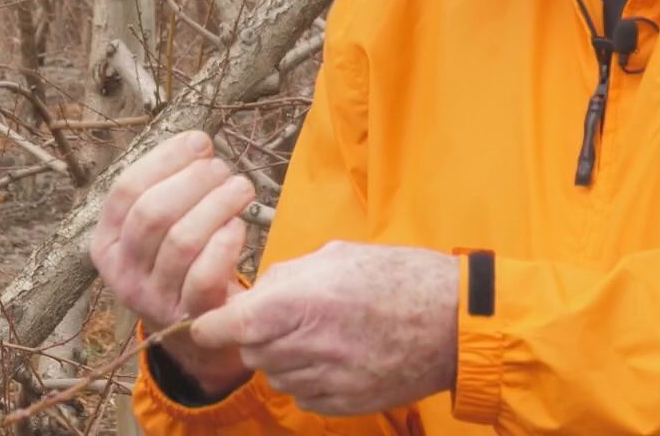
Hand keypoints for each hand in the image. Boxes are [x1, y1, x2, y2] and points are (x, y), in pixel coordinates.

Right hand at [90, 130, 256, 396]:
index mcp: (106, 244)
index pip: (126, 189)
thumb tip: (196, 143)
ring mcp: (153, 300)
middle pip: (153, 212)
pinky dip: (226, 243)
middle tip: (223, 169)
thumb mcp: (154, 234)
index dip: (166, 158)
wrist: (195, 337)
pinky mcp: (189, 319)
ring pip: (181, 240)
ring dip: (217, 204)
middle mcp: (122, 274)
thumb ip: (165, 190)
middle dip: (194, 180)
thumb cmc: (180, 266)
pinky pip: (205, 276)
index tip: (200, 142)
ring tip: (241, 188)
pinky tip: (239, 225)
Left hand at [189, 240, 458, 415]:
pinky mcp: (345, 404)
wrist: (455, 323)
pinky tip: (335, 356)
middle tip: (283, 317)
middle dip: (253, 335)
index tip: (205, 325)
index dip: (211, 326)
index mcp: (305, 301)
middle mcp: (310, 345)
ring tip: (317, 334)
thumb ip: (288, 275)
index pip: (231, 325)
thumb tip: (257, 292)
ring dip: (281, 357)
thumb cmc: (401, 278)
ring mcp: (328, 380)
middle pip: (249, 352)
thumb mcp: (339, 256)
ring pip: (274, 375)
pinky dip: (306, 378)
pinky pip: (302, 395)